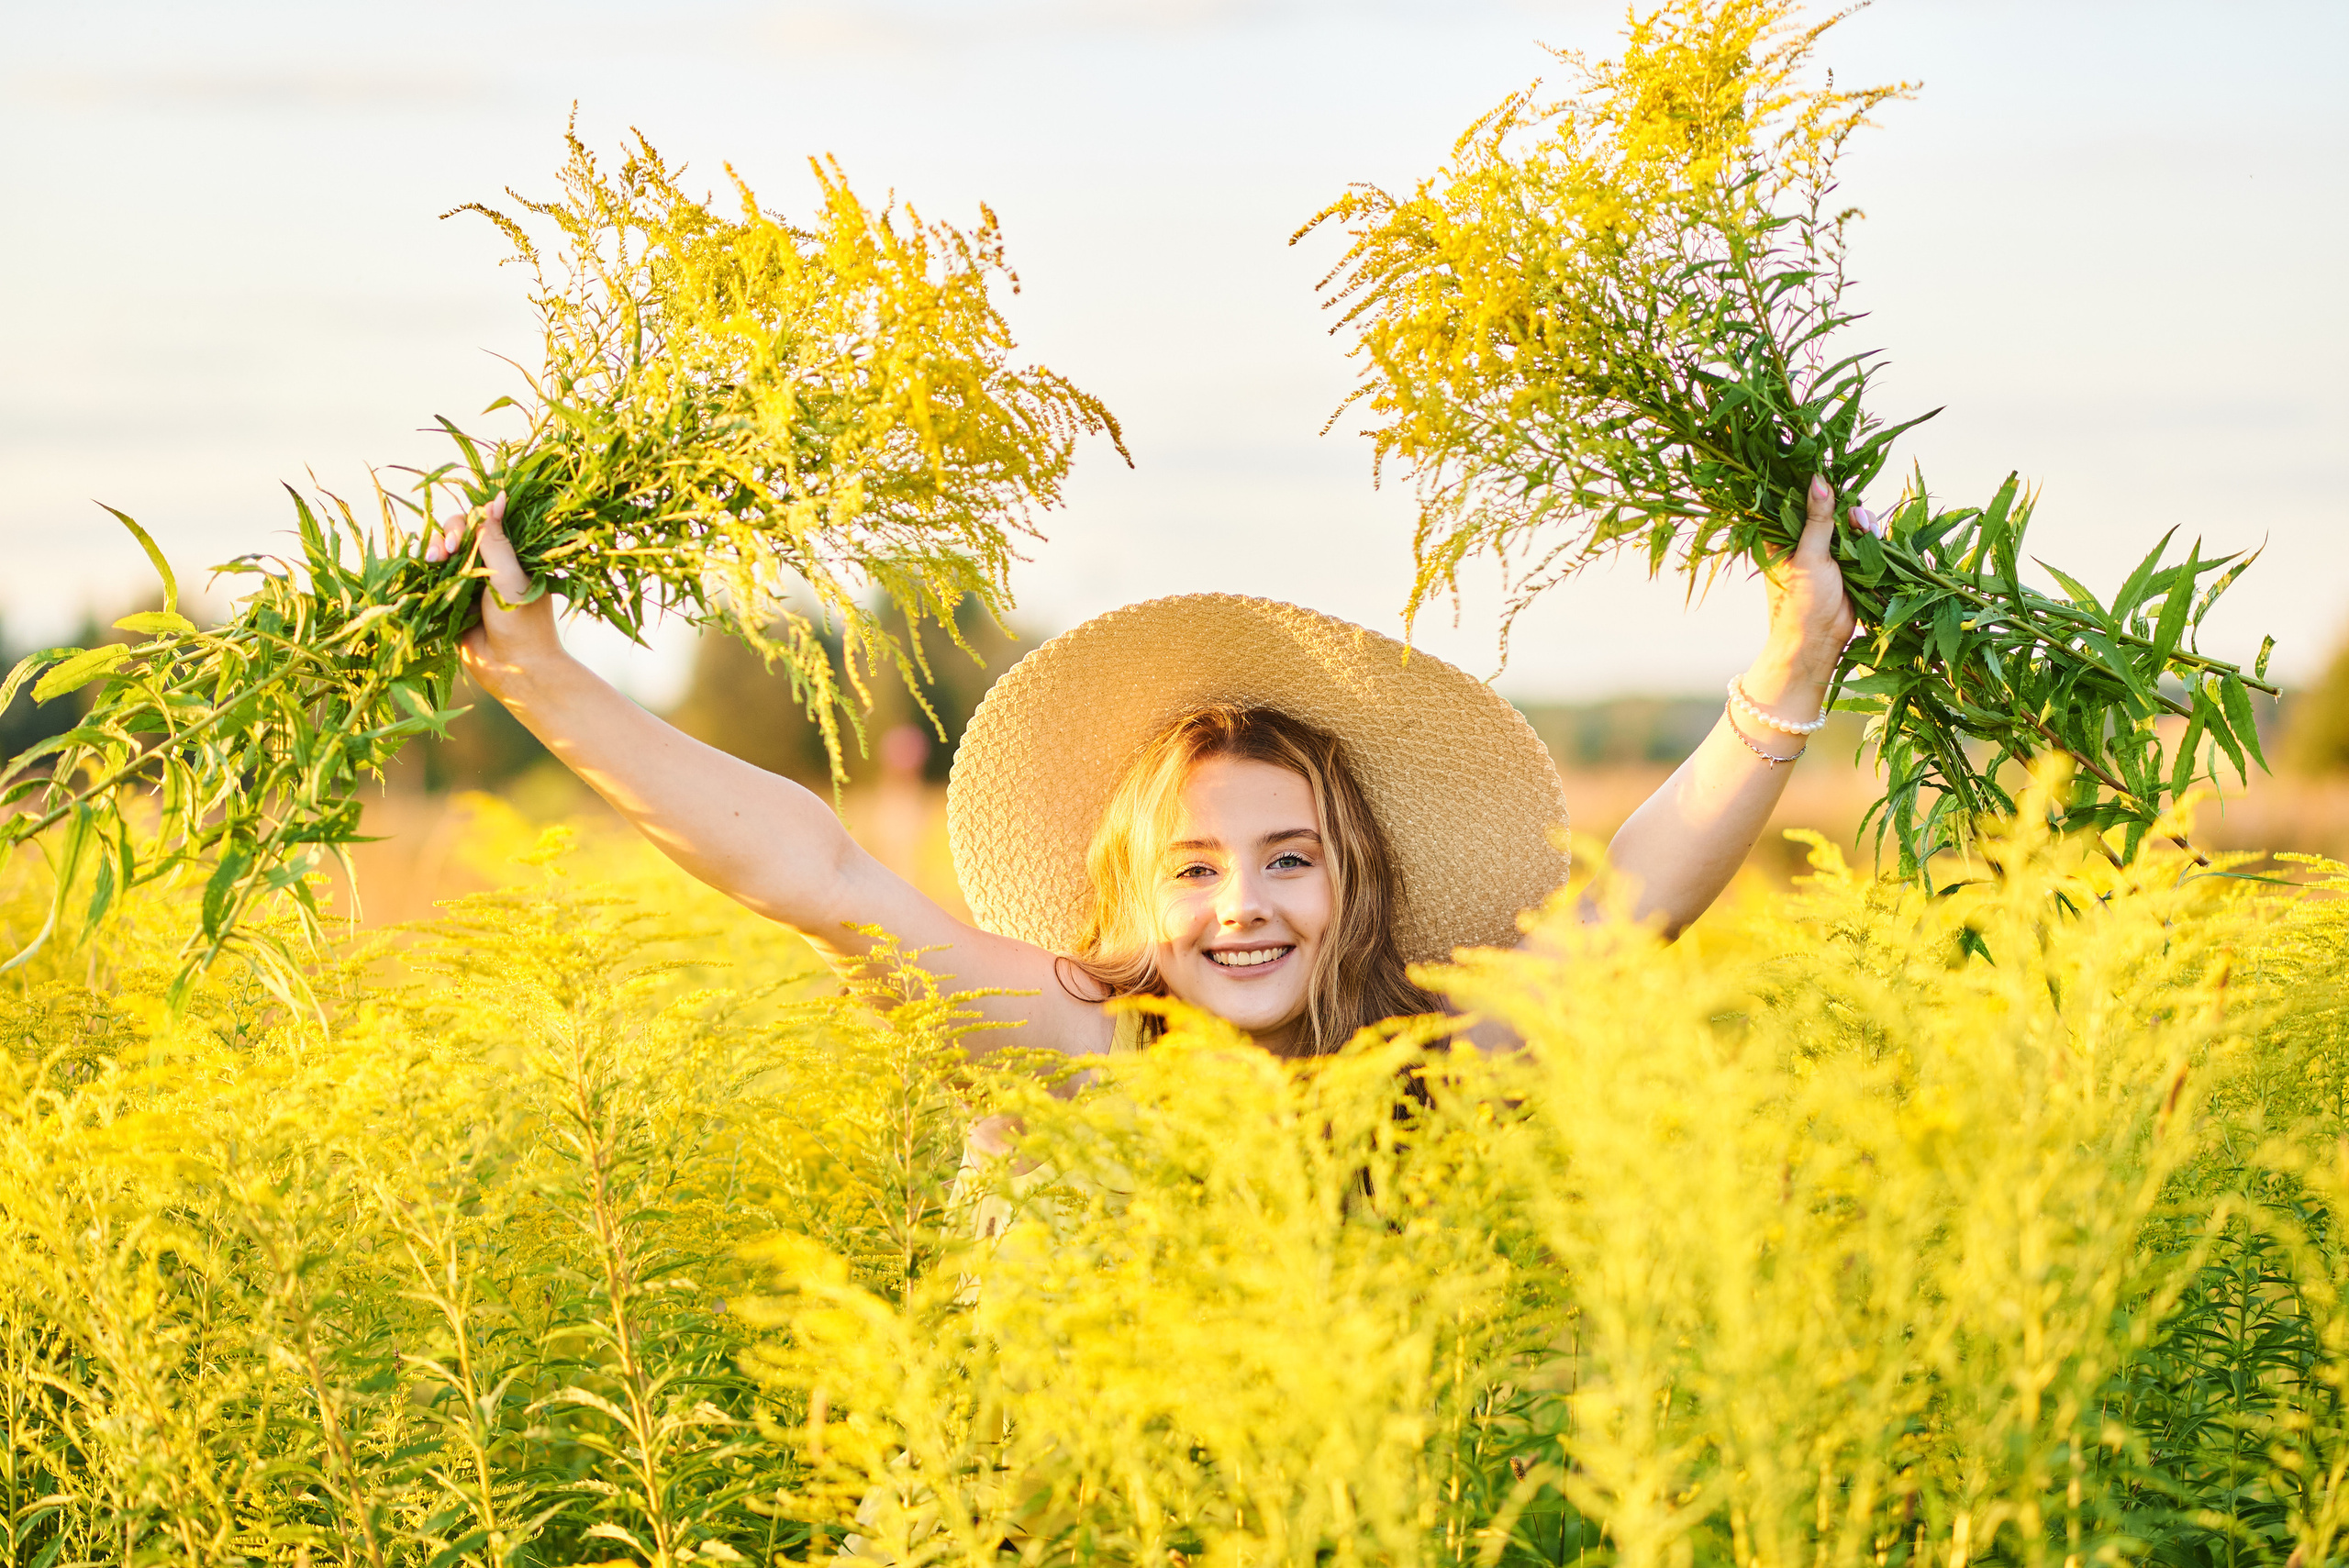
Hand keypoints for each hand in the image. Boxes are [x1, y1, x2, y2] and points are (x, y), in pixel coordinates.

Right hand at [421, 492, 564, 695]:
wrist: (517, 670)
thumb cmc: (523, 623)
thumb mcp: (510, 577)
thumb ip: (496, 541)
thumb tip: (496, 497)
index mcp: (509, 553)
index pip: (481, 521)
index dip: (467, 521)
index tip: (461, 535)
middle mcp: (488, 563)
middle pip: (456, 533)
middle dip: (446, 536)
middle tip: (445, 553)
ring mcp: (468, 581)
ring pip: (441, 553)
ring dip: (432, 550)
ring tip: (431, 561)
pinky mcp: (450, 601)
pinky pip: (431, 578)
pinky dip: (422, 570)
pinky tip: (417, 566)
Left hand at [1741, 475, 1868, 717]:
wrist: (1819, 640)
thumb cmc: (1802, 602)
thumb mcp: (1809, 556)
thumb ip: (1818, 519)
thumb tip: (1819, 480)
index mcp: (1781, 536)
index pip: (1797, 500)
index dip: (1817, 487)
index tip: (1834, 475)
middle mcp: (1803, 540)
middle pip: (1830, 508)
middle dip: (1846, 507)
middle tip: (1855, 518)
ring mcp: (1827, 551)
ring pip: (1849, 522)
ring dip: (1860, 522)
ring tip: (1864, 528)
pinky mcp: (1847, 562)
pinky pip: (1862, 540)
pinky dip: (1869, 536)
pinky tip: (1872, 536)